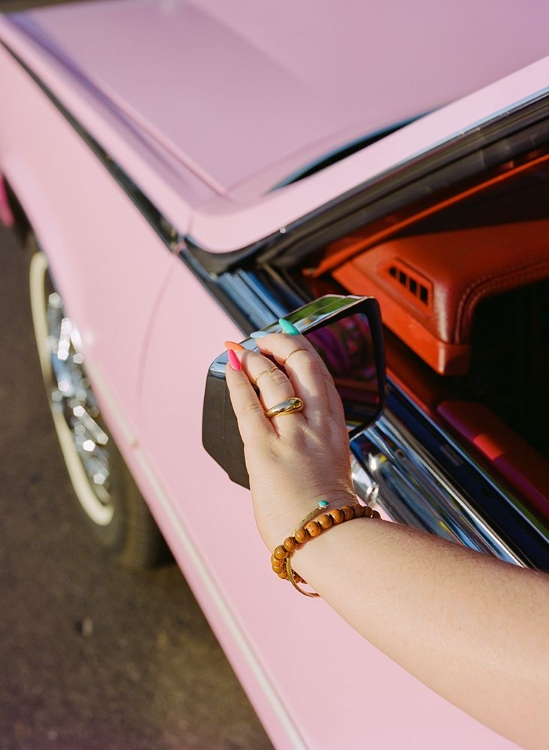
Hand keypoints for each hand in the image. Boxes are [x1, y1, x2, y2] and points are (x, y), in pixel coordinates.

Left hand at [225, 333, 356, 549]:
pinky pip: (248, 404)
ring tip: (239, 350)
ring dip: (254, 359)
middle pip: (302, 364)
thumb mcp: (333, 468)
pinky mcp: (265, 449)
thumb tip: (299, 441)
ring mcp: (293, 434)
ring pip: (274, 378)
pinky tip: (229, 367)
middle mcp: (318, 424)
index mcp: (336, 428)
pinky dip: (237, 381)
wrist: (328, 540)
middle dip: (279, 343)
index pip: (321, 374)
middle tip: (261, 337)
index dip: (302, 350)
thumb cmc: (329, 516)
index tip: (286, 338)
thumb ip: (317, 446)